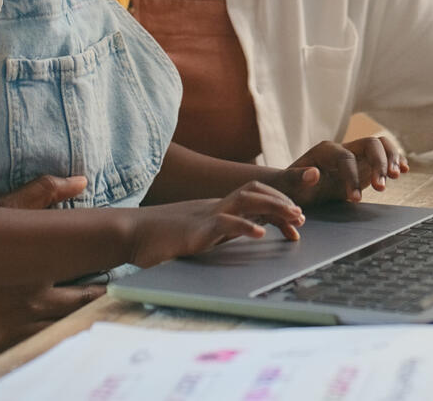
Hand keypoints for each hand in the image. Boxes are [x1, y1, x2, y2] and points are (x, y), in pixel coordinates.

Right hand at [0, 174, 101, 357]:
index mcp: (36, 270)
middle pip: (79, 311)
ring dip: (73, 324)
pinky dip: (46, 341)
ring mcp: (11, 331)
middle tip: (110, 295)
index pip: (89, 280)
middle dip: (95, 303)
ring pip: (59, 333)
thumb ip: (42, 194)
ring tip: (87, 314)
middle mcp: (28, 304)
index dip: (107, 280)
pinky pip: (33, 349)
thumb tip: (81, 180)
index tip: (120, 274)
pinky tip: (54, 331)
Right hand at [128, 181, 304, 268]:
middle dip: (282, 201)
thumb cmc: (160, 239)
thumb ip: (218, 235)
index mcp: (217, 209)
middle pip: (255, 192)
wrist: (130, 234)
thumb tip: (240, 240)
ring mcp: (206, 215)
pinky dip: (243, 226)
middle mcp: (215, 207)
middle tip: (302, 217)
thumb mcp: (198, 236)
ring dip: (273, 207)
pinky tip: (259, 233)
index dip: (277, 205)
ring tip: (293, 218)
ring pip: (246, 200)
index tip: (296, 220)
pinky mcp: (196, 229)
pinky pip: (224, 223)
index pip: (254, 198)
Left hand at [271, 137, 408, 204]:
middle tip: (381, 187)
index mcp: (325, 150)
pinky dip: (396, 160)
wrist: (298, 187)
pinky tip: (404, 170)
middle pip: (370, 144)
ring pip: (381, 145)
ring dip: (391, 159)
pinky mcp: (366, 164)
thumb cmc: (293, 186)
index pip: (345, 158)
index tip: (355, 200)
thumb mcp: (291, 185)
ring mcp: (357, 154)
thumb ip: (299, 178)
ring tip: (397, 177)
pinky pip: (386, 155)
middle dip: (379, 163)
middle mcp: (344, 148)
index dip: (352, 177)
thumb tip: (314, 174)